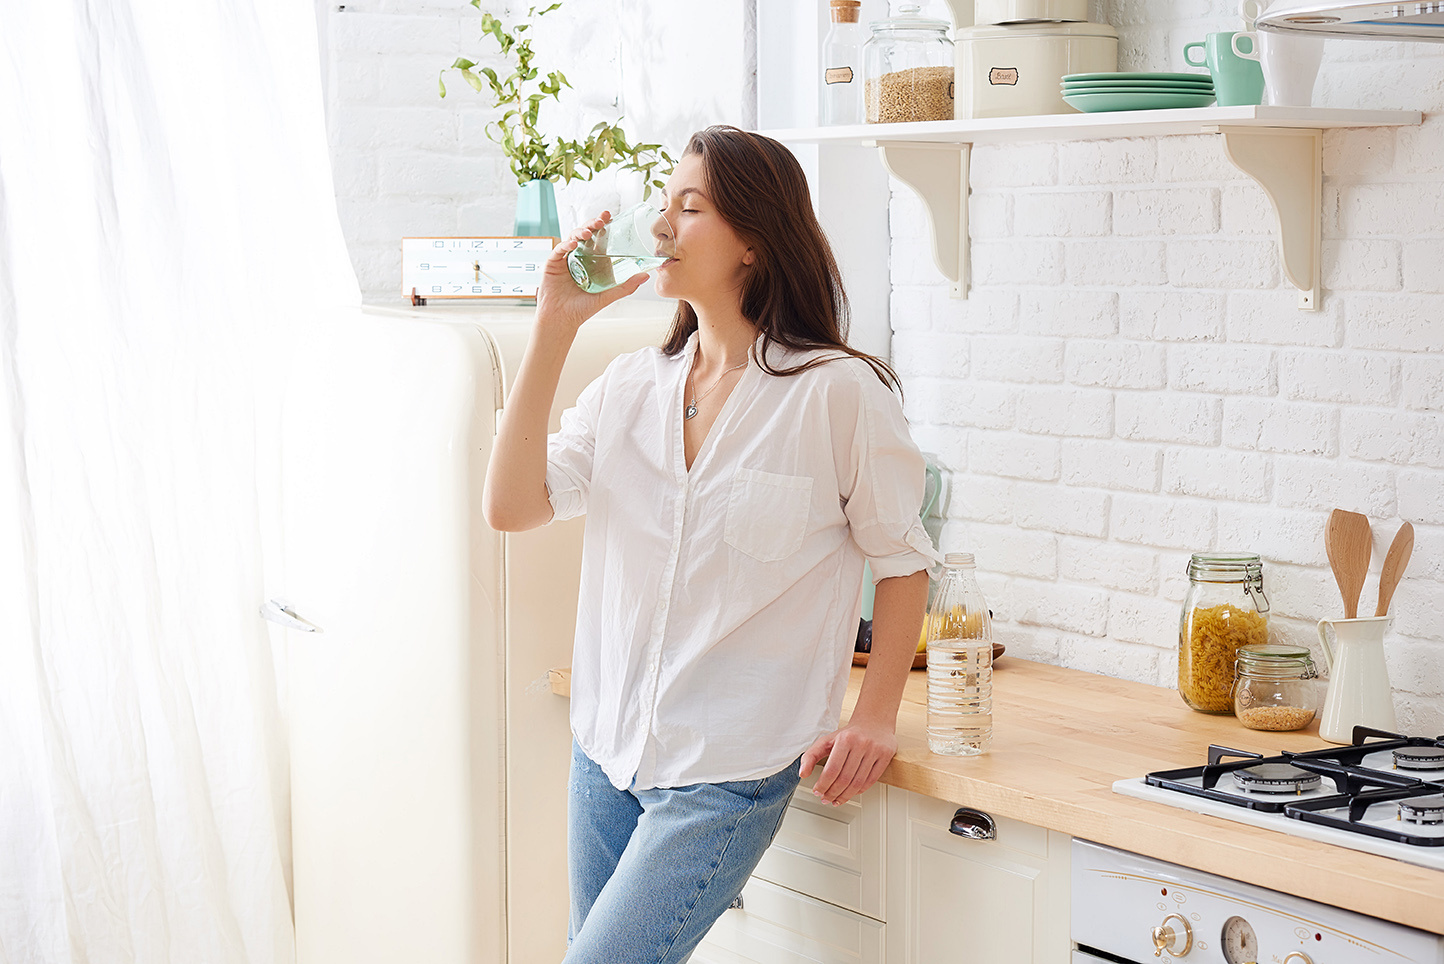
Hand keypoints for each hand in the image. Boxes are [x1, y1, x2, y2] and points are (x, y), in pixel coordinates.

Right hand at [533, 212, 649, 333]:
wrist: (563, 320)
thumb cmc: (583, 309)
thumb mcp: (607, 296)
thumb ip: (626, 286)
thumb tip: (646, 275)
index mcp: (592, 261)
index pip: (598, 239)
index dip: (603, 226)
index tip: (610, 216)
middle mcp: (579, 256)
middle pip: (586, 234)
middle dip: (593, 224)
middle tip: (601, 221)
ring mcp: (566, 258)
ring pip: (573, 237)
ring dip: (580, 232)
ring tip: (588, 233)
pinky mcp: (553, 263)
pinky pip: (559, 249)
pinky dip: (566, 244)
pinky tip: (573, 244)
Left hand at [799, 717, 897, 806]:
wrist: (874, 721)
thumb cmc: (849, 734)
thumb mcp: (827, 740)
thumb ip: (811, 755)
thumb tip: (802, 774)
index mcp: (845, 739)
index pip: (832, 770)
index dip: (823, 785)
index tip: (817, 792)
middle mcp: (861, 744)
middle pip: (845, 779)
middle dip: (832, 793)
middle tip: (826, 799)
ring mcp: (875, 751)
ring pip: (858, 783)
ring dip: (845, 796)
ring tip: (836, 800)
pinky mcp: (886, 756)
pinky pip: (871, 781)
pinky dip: (859, 791)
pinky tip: (851, 794)